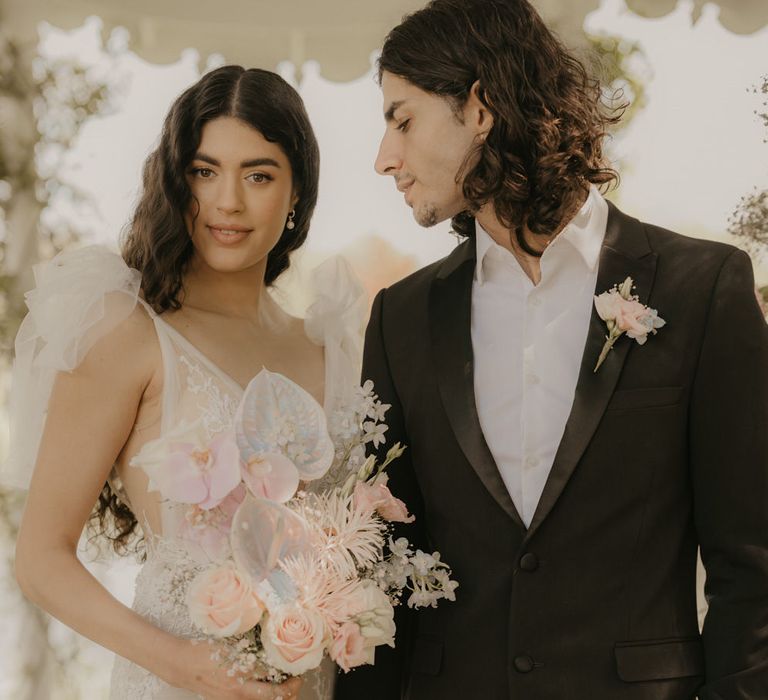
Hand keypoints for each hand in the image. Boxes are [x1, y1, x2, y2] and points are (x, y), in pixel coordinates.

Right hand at [165, 639, 302, 699]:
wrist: (182, 666)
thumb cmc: (205, 650)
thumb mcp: (230, 643)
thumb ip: (250, 646)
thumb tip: (271, 642)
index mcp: (241, 670)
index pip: (274, 671)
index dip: (289, 666)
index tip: (297, 662)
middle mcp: (239, 689)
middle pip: (275, 695)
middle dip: (291, 688)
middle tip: (298, 679)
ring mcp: (233, 699)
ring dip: (279, 696)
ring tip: (287, 686)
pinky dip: (263, 698)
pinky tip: (267, 689)